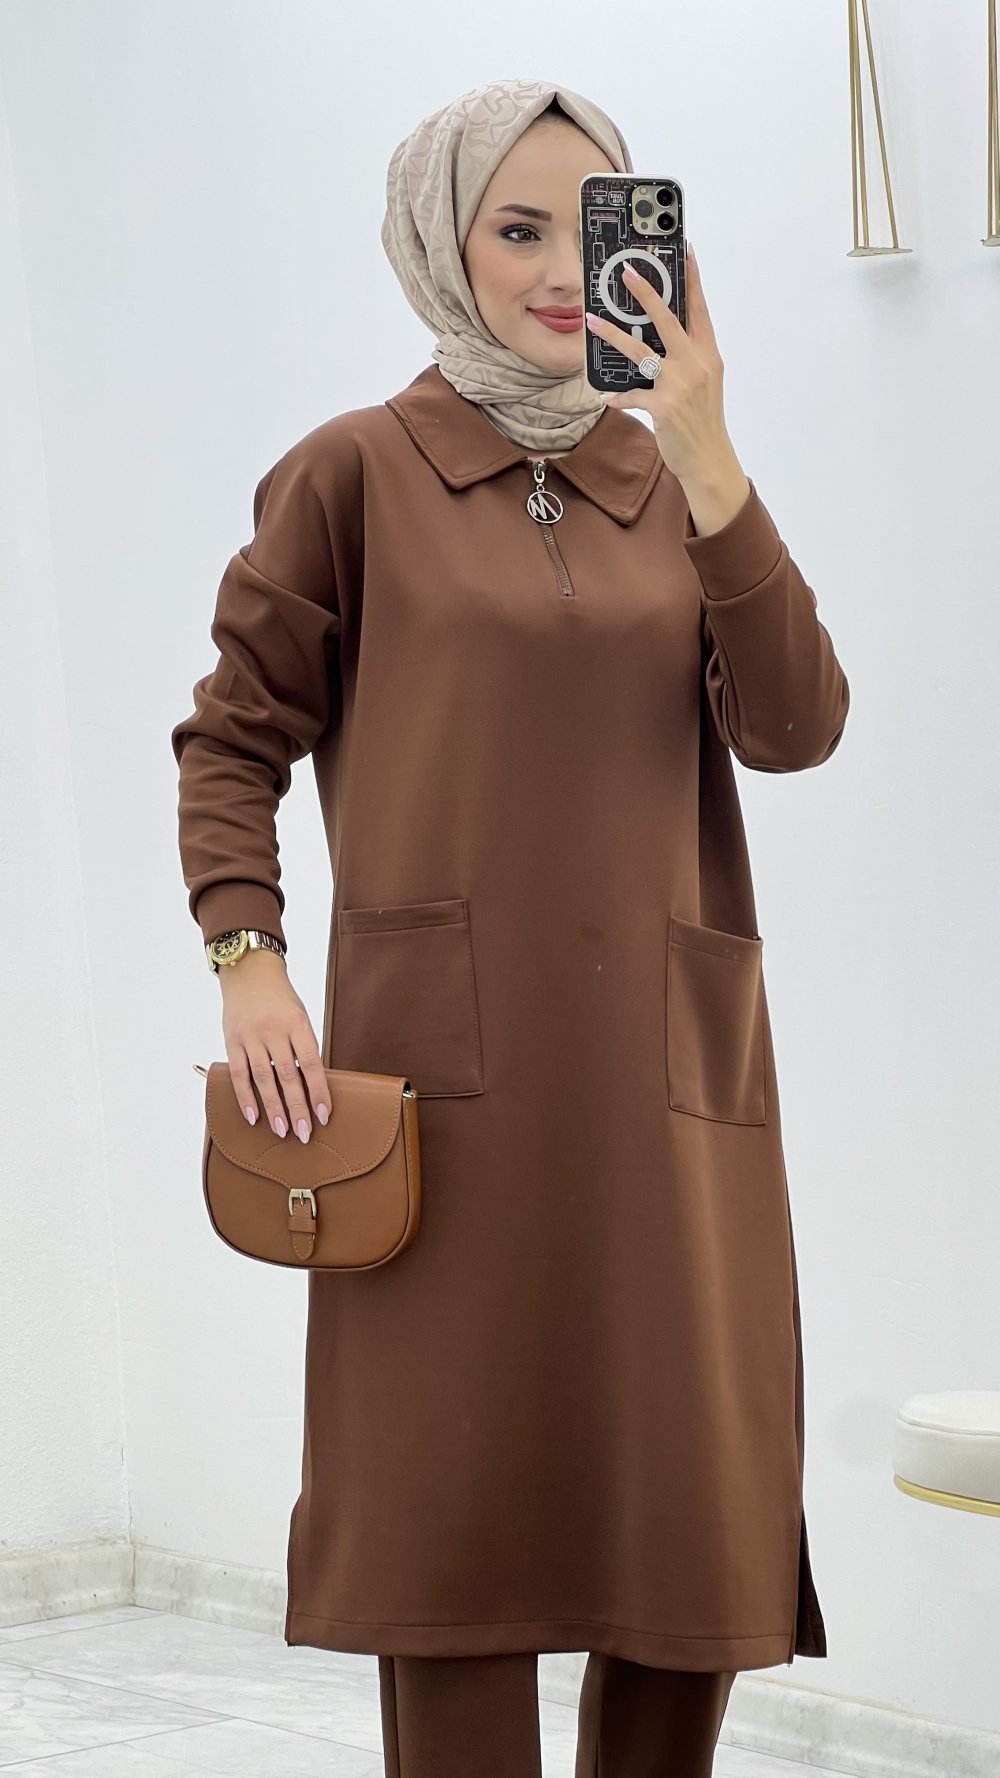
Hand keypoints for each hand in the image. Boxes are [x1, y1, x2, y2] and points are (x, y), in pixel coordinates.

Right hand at [219, 950, 330, 1138]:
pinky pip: (239, 1073)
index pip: (311, 1064)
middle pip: (288, 1076)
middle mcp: (274, 1030)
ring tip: (282, 1131)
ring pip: (263, 1078)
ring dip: (273, 1108)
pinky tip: (254, 1116)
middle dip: (297, 1108)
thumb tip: (311, 1086)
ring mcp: (251, 1036)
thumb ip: (304, 1048)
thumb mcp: (300, 1017)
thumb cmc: (280, 999)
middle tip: (303, 1133)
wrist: (249, 972)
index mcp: (298, 1023)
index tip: (324, 1115)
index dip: (318, 1091)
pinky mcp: (232, 1041)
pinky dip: (245, 1097)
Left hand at [585, 243, 732, 482]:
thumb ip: (688, 357)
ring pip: (641, 351)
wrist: (709, 459)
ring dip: (613, 334)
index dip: (692, 280)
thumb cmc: (703, 420)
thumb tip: (660, 339)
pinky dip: (619, 396)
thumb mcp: (703, 382)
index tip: (684, 251)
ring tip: (592, 321)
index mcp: (708, 354)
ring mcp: (680, 385)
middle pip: (668, 319)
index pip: (699, 309)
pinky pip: (633, 395)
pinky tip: (607, 395)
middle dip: (646, 292)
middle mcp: (696, 364)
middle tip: (626, 271)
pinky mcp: (664, 407)